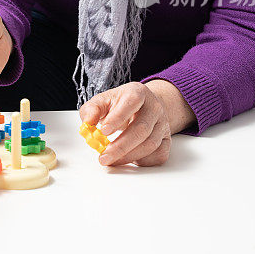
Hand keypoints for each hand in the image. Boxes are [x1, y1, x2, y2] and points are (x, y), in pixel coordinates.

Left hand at [79, 80, 193, 166]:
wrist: (144, 106)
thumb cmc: (120, 104)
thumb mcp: (103, 101)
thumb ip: (91, 110)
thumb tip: (88, 122)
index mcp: (137, 92)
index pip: (131, 102)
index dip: (118, 117)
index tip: (104, 131)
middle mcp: (154, 107)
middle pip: (141, 129)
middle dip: (121, 146)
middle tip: (104, 156)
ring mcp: (163, 124)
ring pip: (150, 144)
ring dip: (129, 156)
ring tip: (112, 160)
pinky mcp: (166, 140)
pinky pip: (159, 155)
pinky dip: (143, 161)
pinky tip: (129, 160)